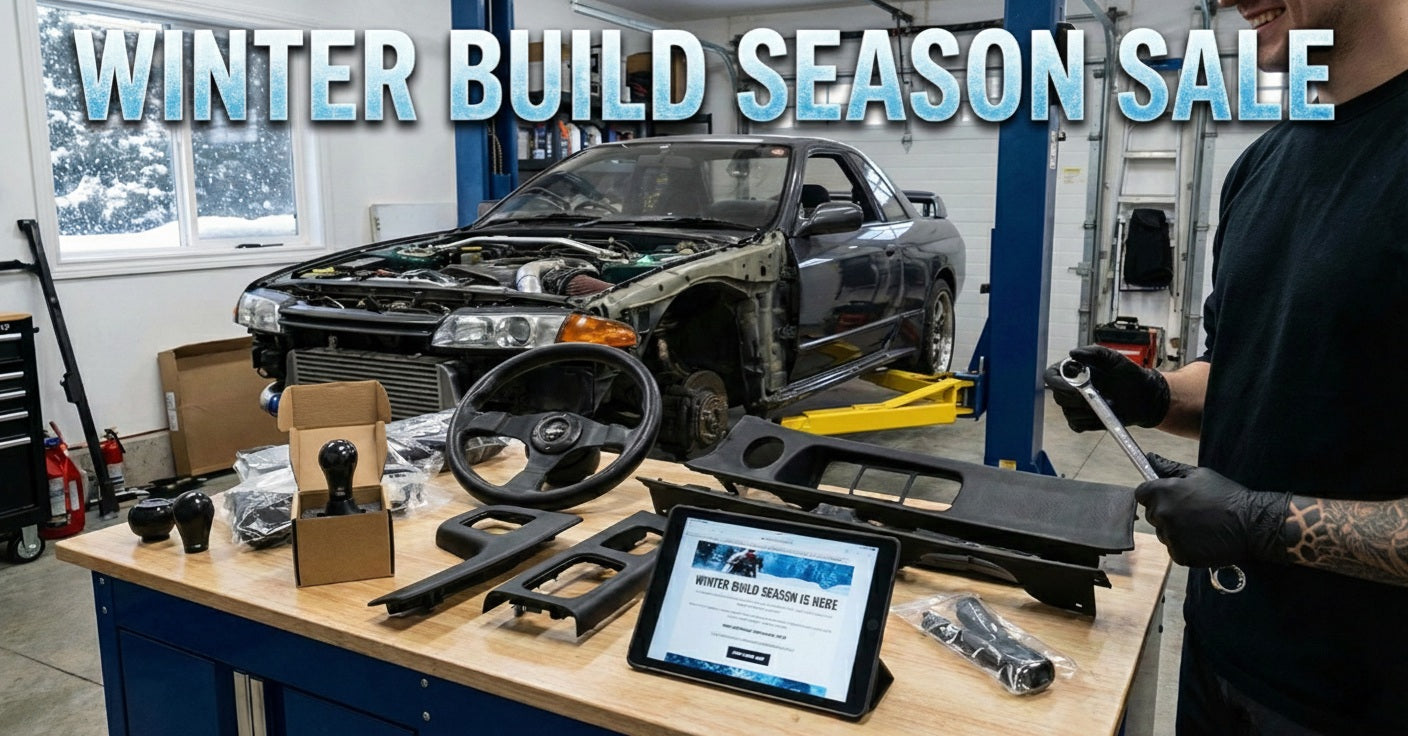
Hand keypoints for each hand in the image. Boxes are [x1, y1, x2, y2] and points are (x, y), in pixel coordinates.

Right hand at [1042, 346, 1170, 431]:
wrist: (1144, 395)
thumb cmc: (1128, 373)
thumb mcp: (1112, 357)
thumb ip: (1092, 352)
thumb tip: (1072, 353)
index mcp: (1071, 371)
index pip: (1051, 376)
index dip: (1057, 383)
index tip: (1074, 386)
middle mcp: (1069, 389)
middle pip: (1058, 396)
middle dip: (1076, 398)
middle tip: (1095, 396)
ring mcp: (1075, 406)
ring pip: (1069, 412)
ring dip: (1087, 410)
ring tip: (1107, 403)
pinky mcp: (1082, 421)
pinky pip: (1076, 425)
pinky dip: (1089, 421)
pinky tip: (1103, 414)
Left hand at [1135, 453, 1290, 566]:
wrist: (1251, 524)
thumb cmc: (1226, 496)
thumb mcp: (1199, 475)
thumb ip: (1169, 467)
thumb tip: (1149, 457)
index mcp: (1163, 492)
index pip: (1141, 493)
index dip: (1154, 494)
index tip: (1167, 496)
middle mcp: (1162, 514)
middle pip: (1152, 513)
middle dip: (1166, 511)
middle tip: (1191, 510)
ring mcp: (1170, 536)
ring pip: (1163, 532)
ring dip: (1175, 529)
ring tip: (1200, 525)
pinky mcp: (1180, 555)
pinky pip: (1174, 548)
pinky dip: (1185, 545)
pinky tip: (1203, 539)